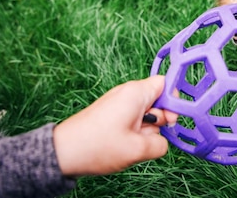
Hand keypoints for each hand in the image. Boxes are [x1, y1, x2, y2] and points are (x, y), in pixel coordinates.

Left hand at [53, 75, 176, 176]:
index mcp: (136, 93)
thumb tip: (162, 141)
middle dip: (158, 121)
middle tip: (145, 137)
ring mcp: (118, 103)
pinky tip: (123, 144)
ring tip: (129, 144)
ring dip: (144, 130)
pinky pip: (133, 119)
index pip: (166, 83)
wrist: (64, 152)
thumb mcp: (137, 149)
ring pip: (146, 113)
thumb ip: (160, 144)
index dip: (173, 102)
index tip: (169, 121)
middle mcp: (128, 93)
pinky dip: (133, 132)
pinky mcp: (111, 113)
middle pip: (157, 101)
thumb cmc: (98, 146)